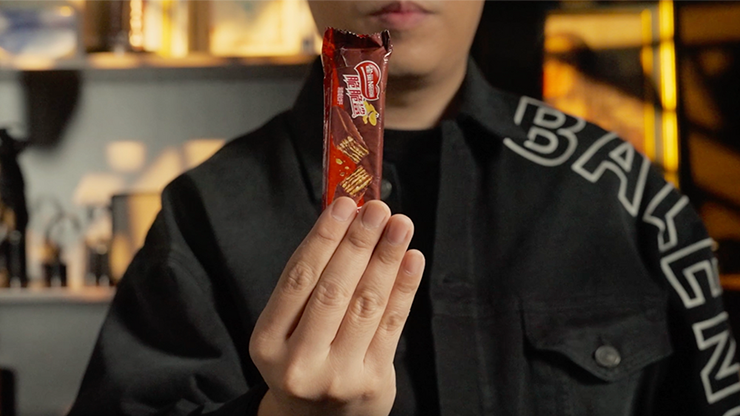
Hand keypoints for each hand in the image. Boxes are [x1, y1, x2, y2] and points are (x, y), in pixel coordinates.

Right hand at [249, 197, 424, 415]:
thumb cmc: (302, 359)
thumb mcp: (287, 329)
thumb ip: (311, 282)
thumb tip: (346, 221)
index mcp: (267, 343)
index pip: (298, 279)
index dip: (324, 238)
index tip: (344, 205)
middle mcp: (299, 363)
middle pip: (333, 290)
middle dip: (359, 243)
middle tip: (377, 208)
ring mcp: (338, 376)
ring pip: (365, 305)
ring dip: (386, 259)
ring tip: (399, 226)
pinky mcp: (372, 382)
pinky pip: (391, 324)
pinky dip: (404, 288)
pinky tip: (411, 260)